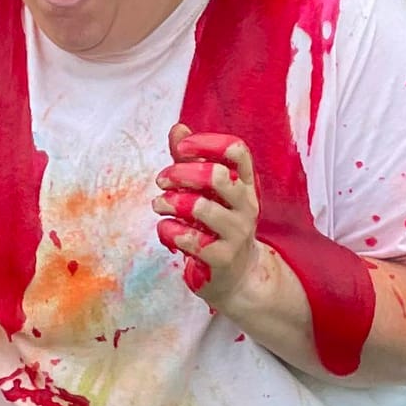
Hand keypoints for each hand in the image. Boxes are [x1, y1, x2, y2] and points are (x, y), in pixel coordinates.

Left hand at [153, 125, 260, 306]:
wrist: (237, 278)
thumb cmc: (217, 228)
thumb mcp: (207, 193)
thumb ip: (192, 161)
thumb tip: (178, 128)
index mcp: (244, 183)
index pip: (236, 151)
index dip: (207, 143)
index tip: (181, 149)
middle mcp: (246, 205)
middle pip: (218, 176)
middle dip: (182, 173)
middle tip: (162, 180)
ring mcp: (237, 233)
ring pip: (202, 208)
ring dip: (171, 202)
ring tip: (159, 205)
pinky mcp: (222, 258)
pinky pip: (192, 240)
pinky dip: (170, 231)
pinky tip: (166, 229)